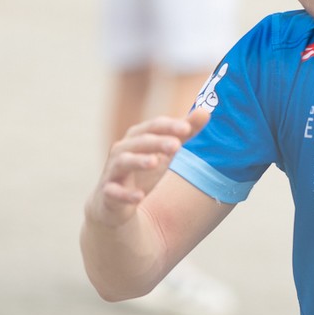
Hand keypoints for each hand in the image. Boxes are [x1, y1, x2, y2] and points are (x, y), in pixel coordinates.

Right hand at [86, 110, 208, 228]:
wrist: (114, 203)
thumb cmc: (143, 170)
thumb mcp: (166, 151)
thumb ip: (185, 133)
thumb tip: (205, 111)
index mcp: (137, 137)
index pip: (154, 126)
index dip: (170, 126)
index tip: (187, 128)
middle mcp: (122, 150)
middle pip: (140, 142)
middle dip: (157, 142)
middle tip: (177, 145)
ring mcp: (113, 171)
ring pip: (123, 162)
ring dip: (138, 161)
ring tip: (155, 162)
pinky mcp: (108, 193)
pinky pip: (114, 192)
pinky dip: (126, 194)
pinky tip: (139, 197)